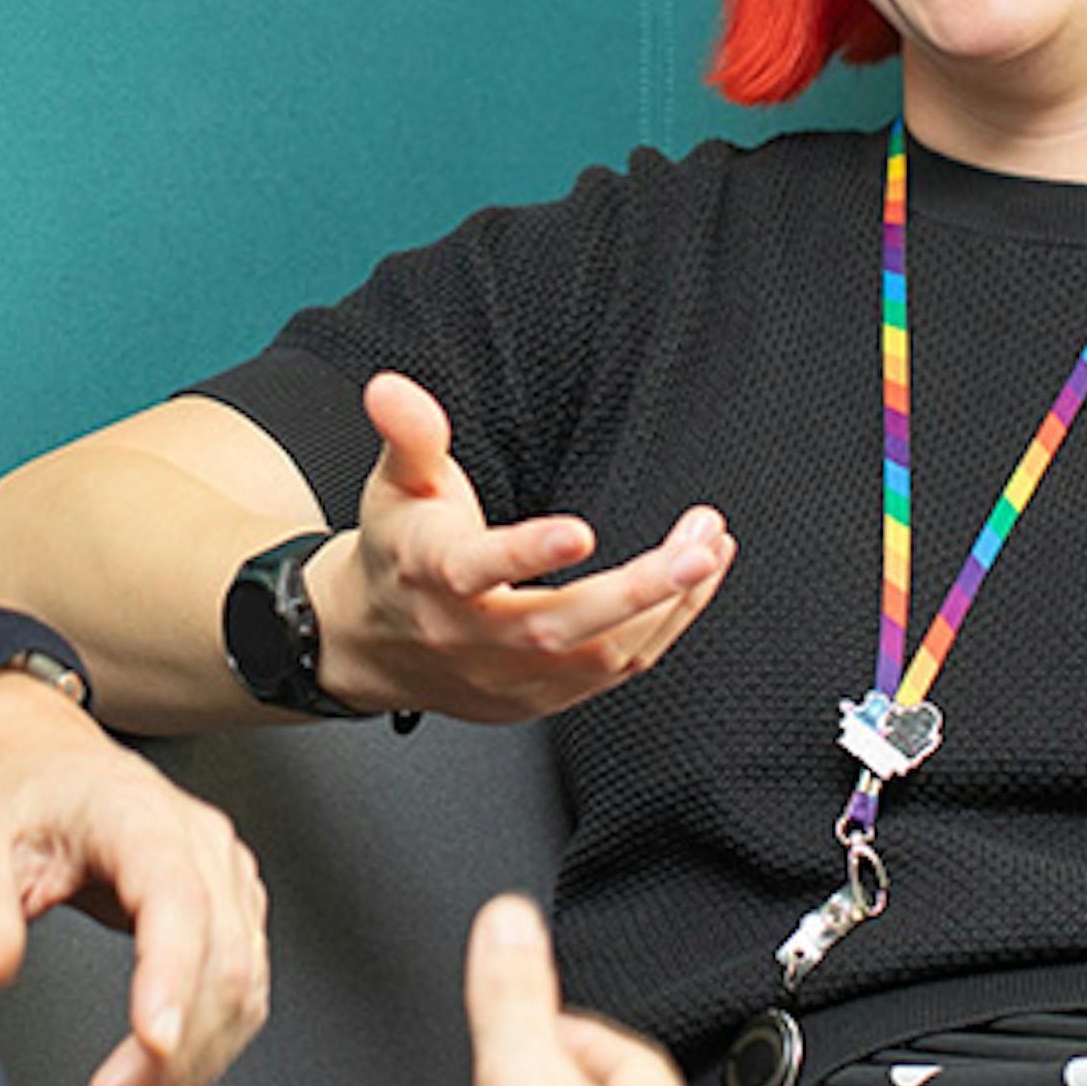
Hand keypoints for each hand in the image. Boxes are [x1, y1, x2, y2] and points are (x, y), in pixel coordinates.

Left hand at [0, 667, 269, 1085]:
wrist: (42, 755)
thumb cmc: (14, 791)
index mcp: (135, 812)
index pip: (175, 898)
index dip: (172, 975)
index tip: (152, 1043)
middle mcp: (197, 840)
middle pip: (220, 955)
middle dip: (175, 1046)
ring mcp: (223, 871)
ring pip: (243, 979)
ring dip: (200, 1055)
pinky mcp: (229, 903)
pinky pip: (242, 980)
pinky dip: (213, 1039)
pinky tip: (168, 1077)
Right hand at [317, 371, 732, 722]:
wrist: (377, 644)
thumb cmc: (400, 553)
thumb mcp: (396, 484)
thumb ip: (409, 434)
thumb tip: (391, 387)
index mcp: (431, 575)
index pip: (474, 569)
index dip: (526, 554)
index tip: (580, 533)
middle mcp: (471, 636)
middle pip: (557, 627)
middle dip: (637, 591)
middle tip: (696, 548)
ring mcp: (509, 675)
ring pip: (598, 656)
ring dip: (665, 606)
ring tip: (709, 549)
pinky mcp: (541, 697)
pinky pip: (613, 672)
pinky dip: (662, 628)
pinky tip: (693, 585)